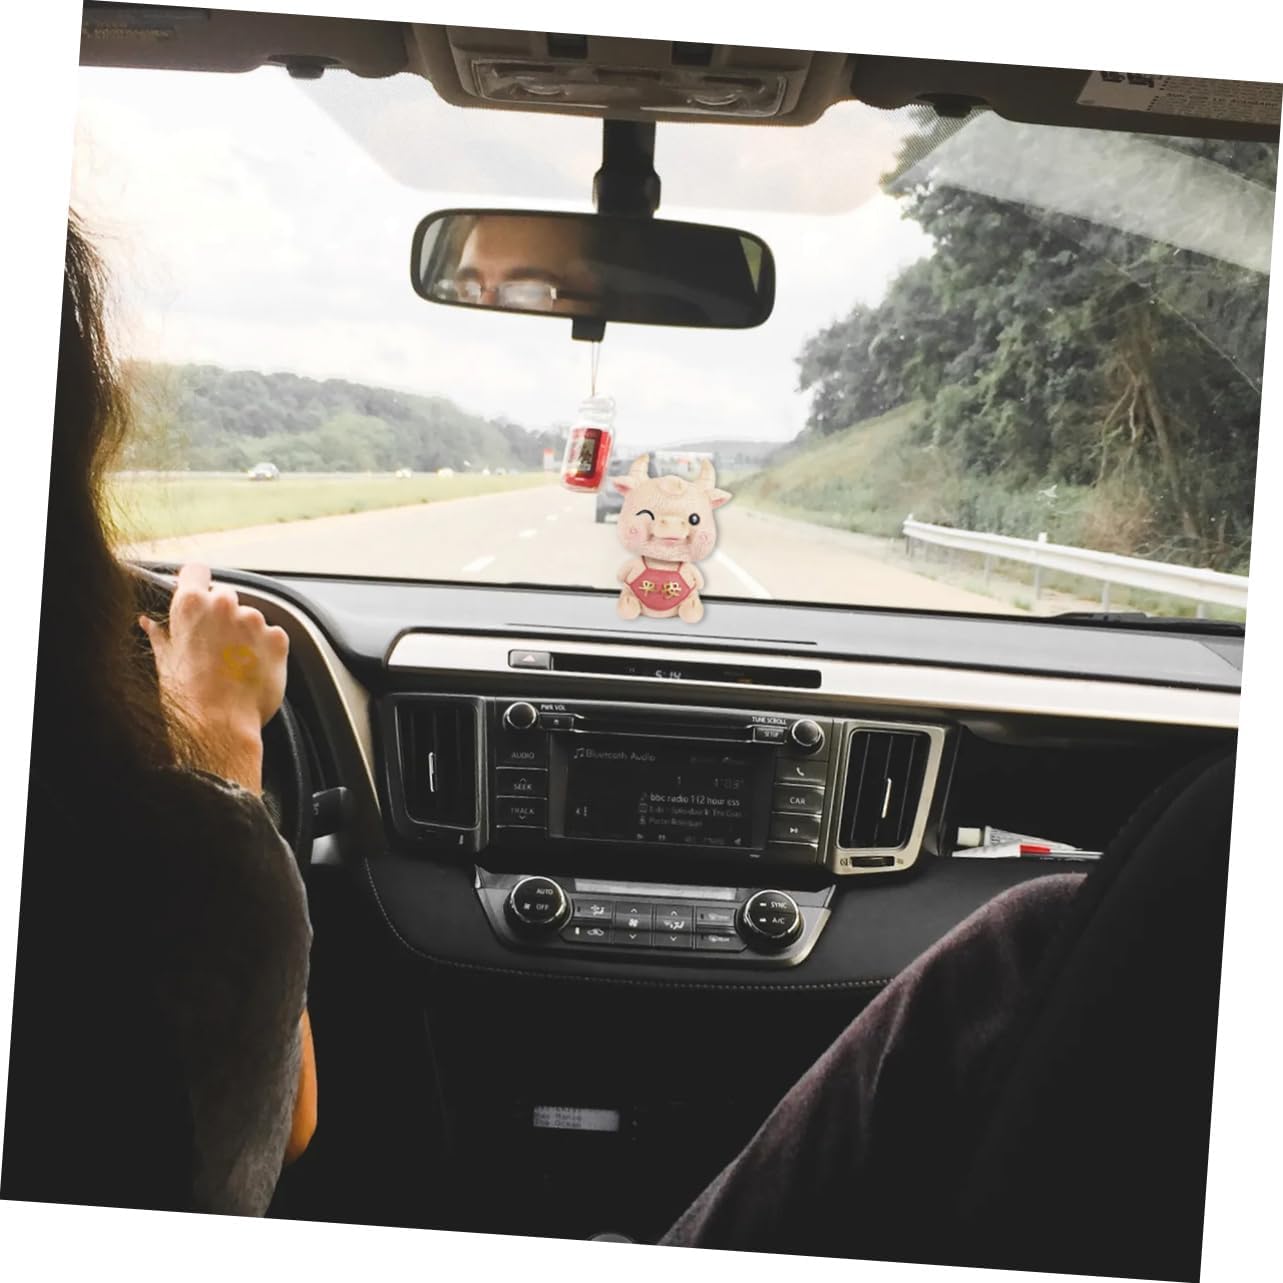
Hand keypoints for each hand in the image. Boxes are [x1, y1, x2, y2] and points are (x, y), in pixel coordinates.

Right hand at [140, 564, 288, 789]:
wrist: (218, 725)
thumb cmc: (186, 697)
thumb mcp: (163, 661)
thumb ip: (160, 634)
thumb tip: (150, 622)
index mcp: (192, 603)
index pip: (195, 571)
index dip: (195, 582)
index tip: (197, 593)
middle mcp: (225, 604)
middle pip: (224, 596)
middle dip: (220, 614)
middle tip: (213, 644)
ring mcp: (254, 620)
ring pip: (250, 617)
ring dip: (244, 633)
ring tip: (232, 663)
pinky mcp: (277, 638)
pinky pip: (271, 635)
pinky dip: (264, 648)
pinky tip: (249, 668)